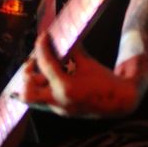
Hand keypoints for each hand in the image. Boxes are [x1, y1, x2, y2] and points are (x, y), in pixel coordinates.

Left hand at [21, 33, 138, 118]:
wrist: (120, 102)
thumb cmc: (105, 80)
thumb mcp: (87, 62)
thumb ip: (71, 50)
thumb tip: (60, 35)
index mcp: (66, 87)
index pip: (46, 63)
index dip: (42, 46)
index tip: (43, 36)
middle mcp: (59, 101)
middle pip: (27, 91)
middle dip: (27, 73)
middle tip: (34, 60)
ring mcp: (58, 108)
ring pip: (31, 99)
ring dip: (32, 83)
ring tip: (39, 70)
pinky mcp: (60, 111)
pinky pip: (43, 100)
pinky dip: (41, 88)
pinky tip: (45, 79)